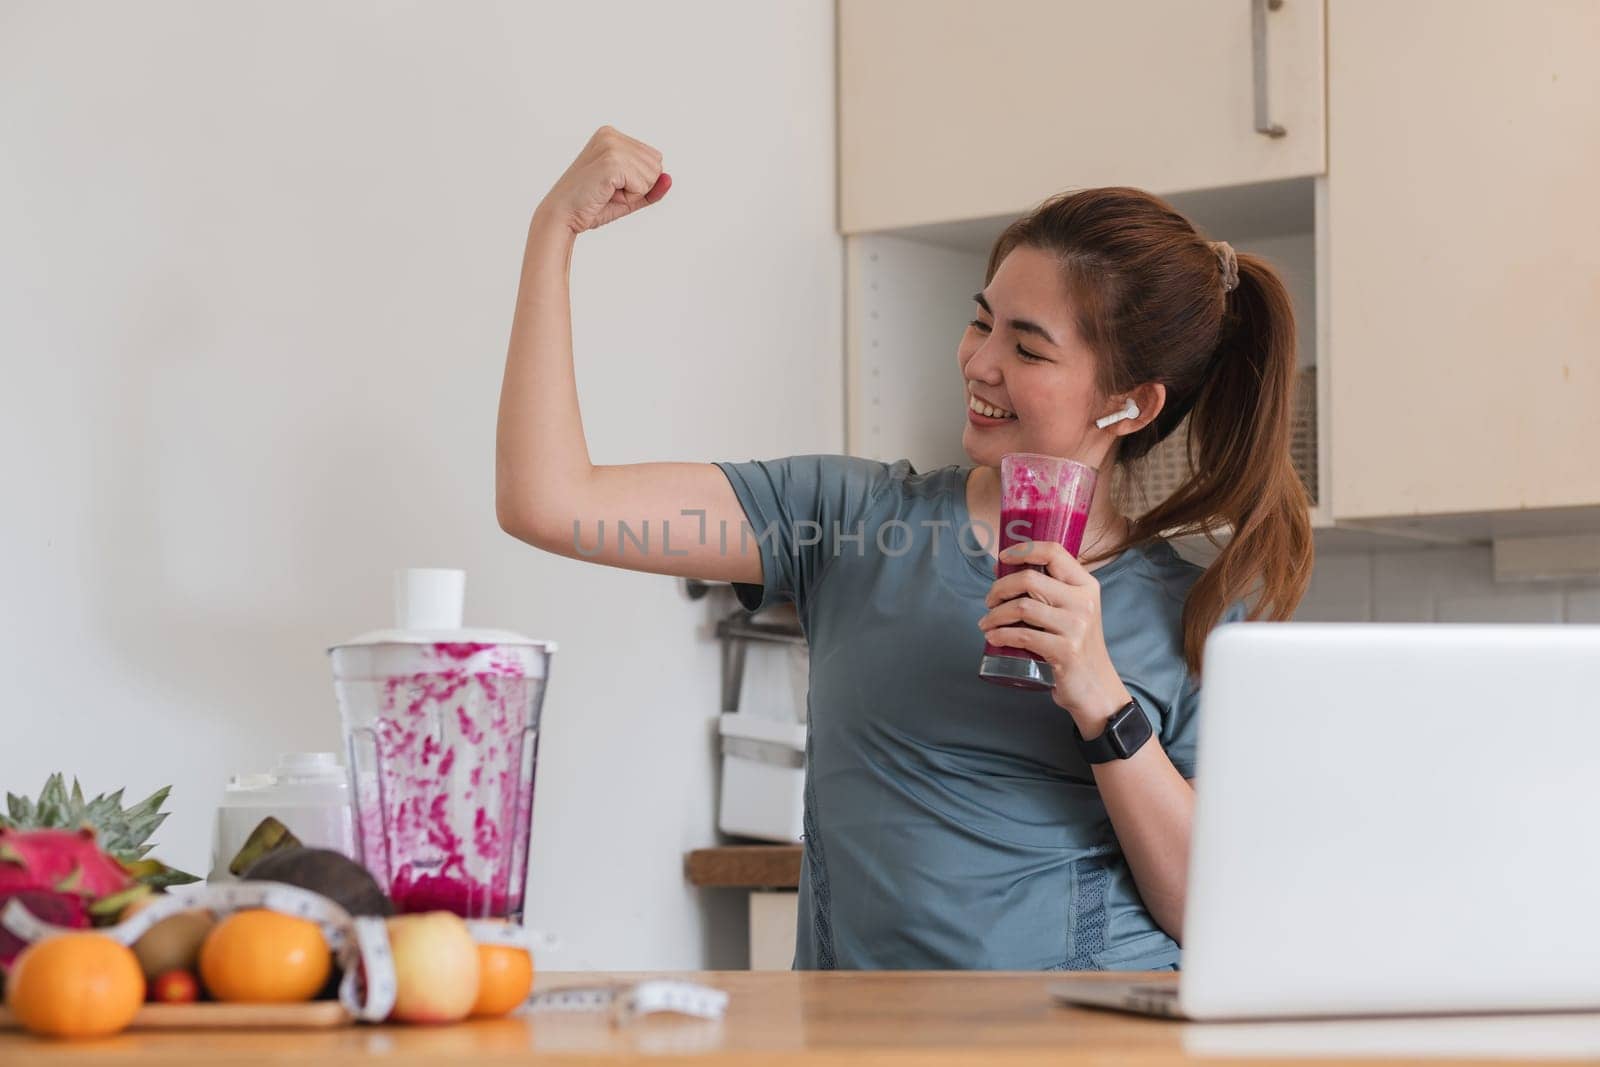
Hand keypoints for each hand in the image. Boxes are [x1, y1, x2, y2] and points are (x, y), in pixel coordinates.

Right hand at [535, 126, 670, 235]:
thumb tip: (669, 178)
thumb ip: (652, 187)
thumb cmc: (591, 206)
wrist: (562, 216)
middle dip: (639, 186)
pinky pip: (643, 184)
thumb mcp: (629, 194)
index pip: (654, 158)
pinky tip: (607, 194)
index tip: (612, 186)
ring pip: (653, 174)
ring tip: (607, 192)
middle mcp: (611, 135)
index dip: (639, 181)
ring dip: (634, 192)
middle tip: (609, 191)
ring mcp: (611, 145)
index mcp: (611, 135)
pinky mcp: (611, 161)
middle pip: (656, 164)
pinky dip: (630, 196)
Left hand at [977, 540, 1132, 733]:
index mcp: (1087, 586)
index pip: (1054, 552)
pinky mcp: (1065, 651)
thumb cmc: (1077, 646)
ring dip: (995, 615)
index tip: (1003, 558)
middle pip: (1029, 580)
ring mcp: (1076, 627)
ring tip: (987, 623)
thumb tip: (1009, 569)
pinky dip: (1000, 634)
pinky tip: (992, 637)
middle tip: (990, 601)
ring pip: (1021, 607)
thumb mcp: (1075, 611)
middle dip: (1000, 588)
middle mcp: (1084, 602)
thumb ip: (1053, 591)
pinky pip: (1022, 635)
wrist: (1096, 688)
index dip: (1023, 550)